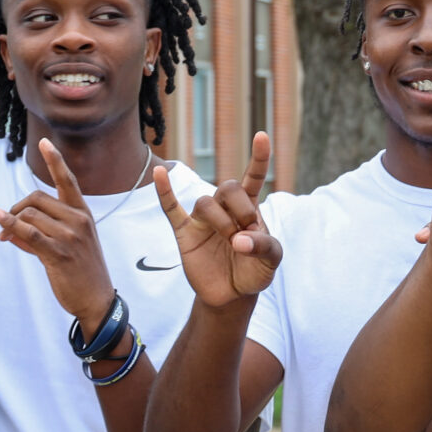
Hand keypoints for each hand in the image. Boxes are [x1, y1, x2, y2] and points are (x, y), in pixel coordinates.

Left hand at [0, 138, 117, 330]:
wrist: (97, 301)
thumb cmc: (82, 274)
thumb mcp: (68, 247)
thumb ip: (41, 233)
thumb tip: (9, 229)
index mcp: (83, 215)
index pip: (67, 181)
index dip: (56, 161)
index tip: (45, 142)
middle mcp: (79, 221)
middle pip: (37, 199)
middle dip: (16, 208)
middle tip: (4, 223)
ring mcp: (70, 236)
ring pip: (30, 216)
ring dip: (10, 223)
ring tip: (3, 236)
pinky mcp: (59, 253)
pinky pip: (29, 234)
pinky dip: (11, 226)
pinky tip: (0, 224)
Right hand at [156, 131, 280, 307]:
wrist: (232, 295)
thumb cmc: (254, 271)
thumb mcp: (271, 260)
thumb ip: (264, 246)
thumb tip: (239, 241)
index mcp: (249, 207)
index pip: (253, 176)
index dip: (259, 158)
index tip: (262, 136)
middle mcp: (225, 208)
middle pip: (228, 187)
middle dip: (240, 208)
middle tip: (246, 232)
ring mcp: (203, 219)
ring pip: (205, 202)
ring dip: (220, 221)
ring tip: (230, 241)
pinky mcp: (184, 233)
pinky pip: (170, 207)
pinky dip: (164, 191)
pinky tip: (160, 174)